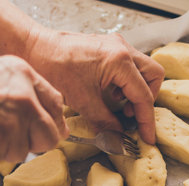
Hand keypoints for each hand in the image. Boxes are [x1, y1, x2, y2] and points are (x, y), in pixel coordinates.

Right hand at [0, 54, 66, 167]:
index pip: (56, 104)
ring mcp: (13, 128)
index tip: (54, 128)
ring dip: (7, 146)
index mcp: (25, 78)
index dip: (55, 120)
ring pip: (22, 151)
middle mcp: (26, 103)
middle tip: (19, 137)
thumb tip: (39, 106)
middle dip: (37, 140)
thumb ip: (22, 87)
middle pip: (49, 137)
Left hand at [24, 29, 164, 143]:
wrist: (34, 48)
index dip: (146, 120)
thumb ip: (105, 121)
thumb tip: (118, 135)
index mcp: (119, 61)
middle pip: (153, 76)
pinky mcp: (108, 47)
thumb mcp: (82, 101)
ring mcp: (116, 46)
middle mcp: (122, 49)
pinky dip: (126, 82)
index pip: (143, 95)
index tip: (147, 137)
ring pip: (143, 69)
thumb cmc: (54, 68)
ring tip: (119, 105)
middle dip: (147, 99)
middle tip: (131, 115)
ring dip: (136, 90)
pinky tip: (110, 93)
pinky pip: (129, 66)